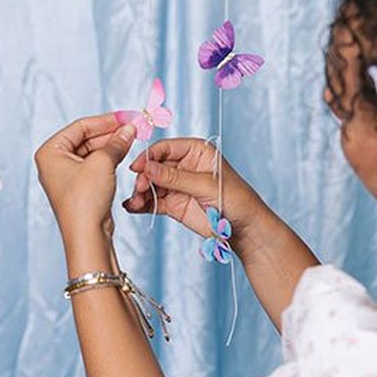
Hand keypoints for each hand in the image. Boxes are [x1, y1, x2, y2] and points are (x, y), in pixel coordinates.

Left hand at [35, 113, 136, 247]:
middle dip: (110, 132)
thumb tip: (129, 129)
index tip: (126, 116)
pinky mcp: (79, 188)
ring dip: (111, 145)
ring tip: (132, 138)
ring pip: (91, 152)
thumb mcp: (102, 163)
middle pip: (85, 138)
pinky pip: (94, 165)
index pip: (80, 126)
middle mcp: (54, 162)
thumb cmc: (85, 200)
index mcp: (49, 152)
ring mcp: (66, 176)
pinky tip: (124, 153)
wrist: (87, 235)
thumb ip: (116, 142)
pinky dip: (109, 158)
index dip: (106, 120)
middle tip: (133, 127)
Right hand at [123, 138, 262, 239]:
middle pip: (154, 166)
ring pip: (151, 185)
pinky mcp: (173, 204)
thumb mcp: (205, 185)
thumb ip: (174, 177)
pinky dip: (142, 204)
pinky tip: (133, 207)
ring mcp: (177, 185)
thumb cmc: (236, 199)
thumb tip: (147, 166)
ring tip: (135, 203)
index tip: (137, 168)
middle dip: (143, 178)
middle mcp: (183, 166)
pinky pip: (153, 201)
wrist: (244, 229)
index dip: (149, 157)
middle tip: (139, 190)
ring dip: (140, 193)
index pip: (165, 148)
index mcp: (195, 151)